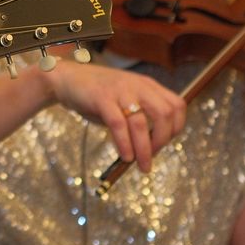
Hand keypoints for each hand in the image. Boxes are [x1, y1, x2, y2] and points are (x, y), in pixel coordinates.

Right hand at [45, 61, 184, 171]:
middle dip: (162, 140)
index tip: (164, 144)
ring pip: (140, 123)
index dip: (176, 128)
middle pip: (165, 114)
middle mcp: (138, 86)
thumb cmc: (98, 95)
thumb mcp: (125, 100)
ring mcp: (120, 91)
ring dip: (144, 149)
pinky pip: (118, 124)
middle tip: (152, 156)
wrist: (67, 79)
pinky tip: (125, 155)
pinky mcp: (101, 98)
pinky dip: (124, 144)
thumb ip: (140, 118)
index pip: (177, 105)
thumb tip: (151, 150)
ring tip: (141, 165)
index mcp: (148, 86)